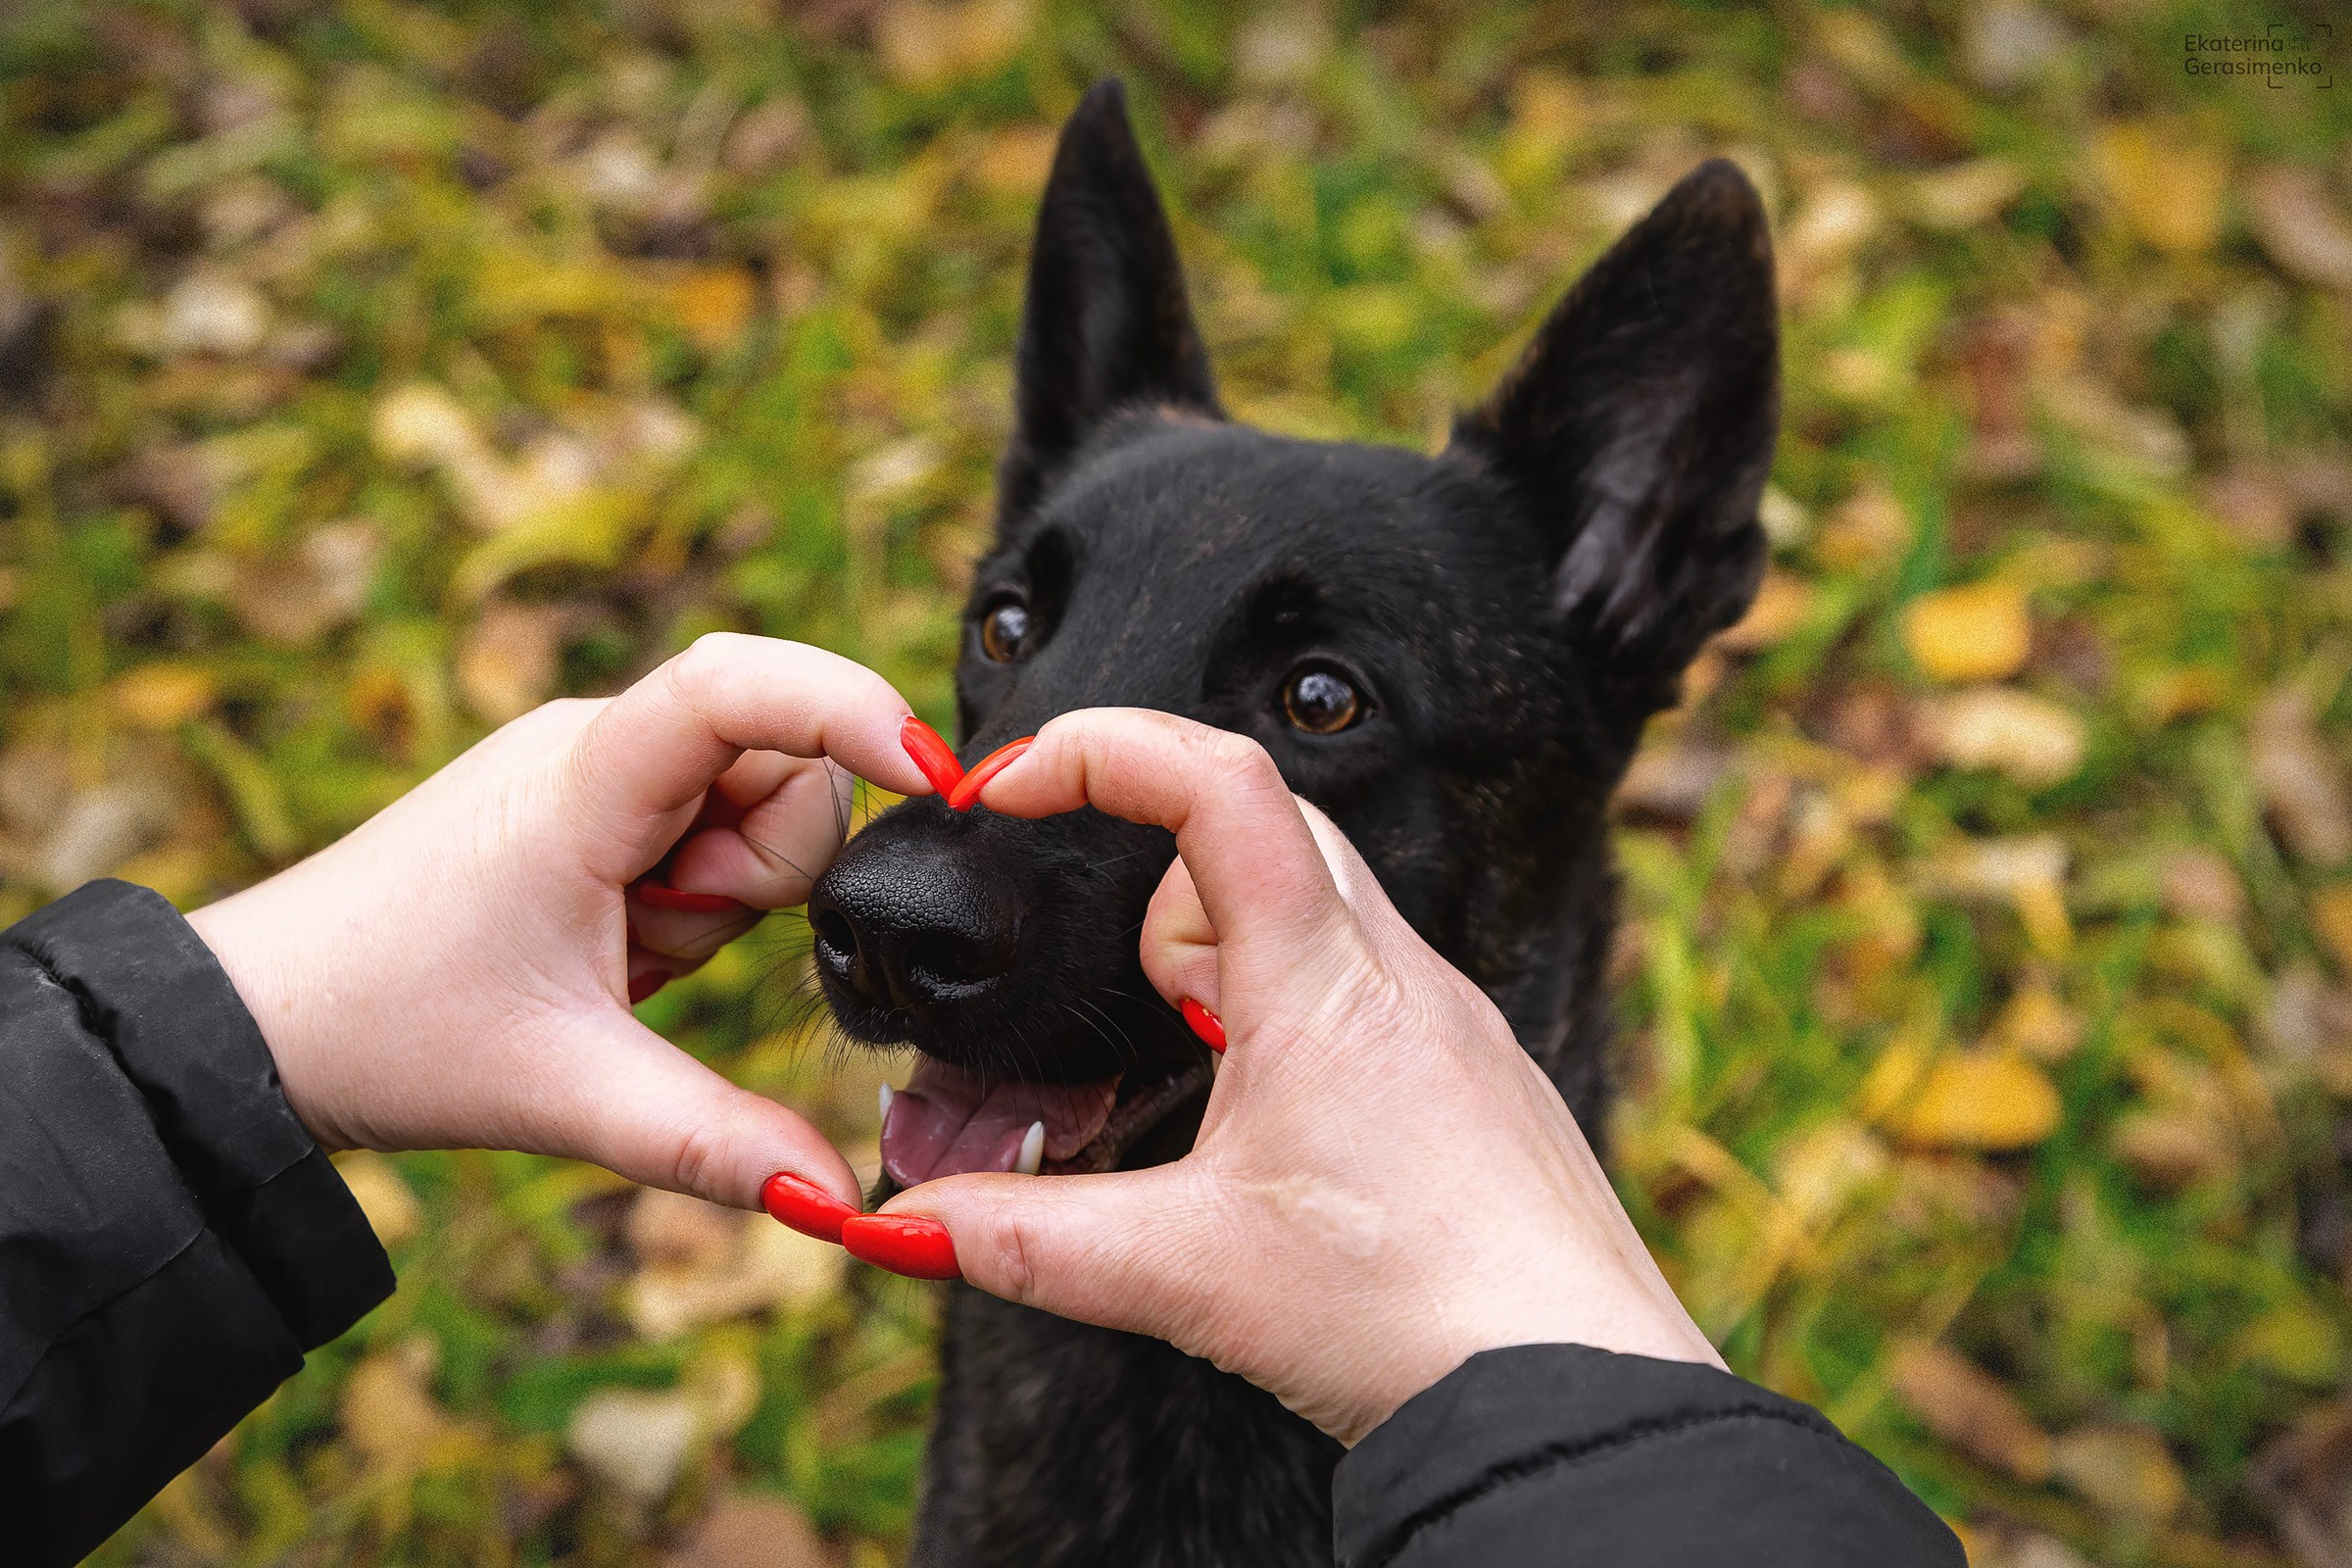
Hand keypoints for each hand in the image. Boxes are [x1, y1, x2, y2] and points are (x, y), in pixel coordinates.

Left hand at [186, 634, 928, 1212]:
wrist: (263, 1022)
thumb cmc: (388, 1030)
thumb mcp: (568, 1096)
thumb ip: (715, 1142)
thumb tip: (840, 1203)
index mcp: (582, 783)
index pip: (736, 683)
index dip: (847, 703)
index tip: (935, 771)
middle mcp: (591, 743)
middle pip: (779, 766)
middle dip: (759, 876)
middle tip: (654, 949)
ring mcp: (590, 765)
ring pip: (751, 800)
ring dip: (719, 894)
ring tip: (622, 954)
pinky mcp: (588, 794)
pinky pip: (704, 823)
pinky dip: (688, 893)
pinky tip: (616, 942)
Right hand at [880, 709, 1721, 1444]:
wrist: (1579, 1396)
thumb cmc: (1421, 1319)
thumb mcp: (1187, 1274)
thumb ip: (1026, 1242)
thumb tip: (903, 1230)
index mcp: (1324, 980)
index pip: (1217, 780)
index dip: (1103, 745)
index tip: (1020, 779)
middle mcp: (1399, 971)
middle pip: (1261, 828)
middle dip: (1154, 881)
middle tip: (1120, 994)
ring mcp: (1446, 1018)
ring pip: (1315, 909)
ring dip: (1224, 956)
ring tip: (1196, 1078)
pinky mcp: (1472, 1071)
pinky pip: (1365, 983)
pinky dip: (1289, 1013)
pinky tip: (1277, 1128)